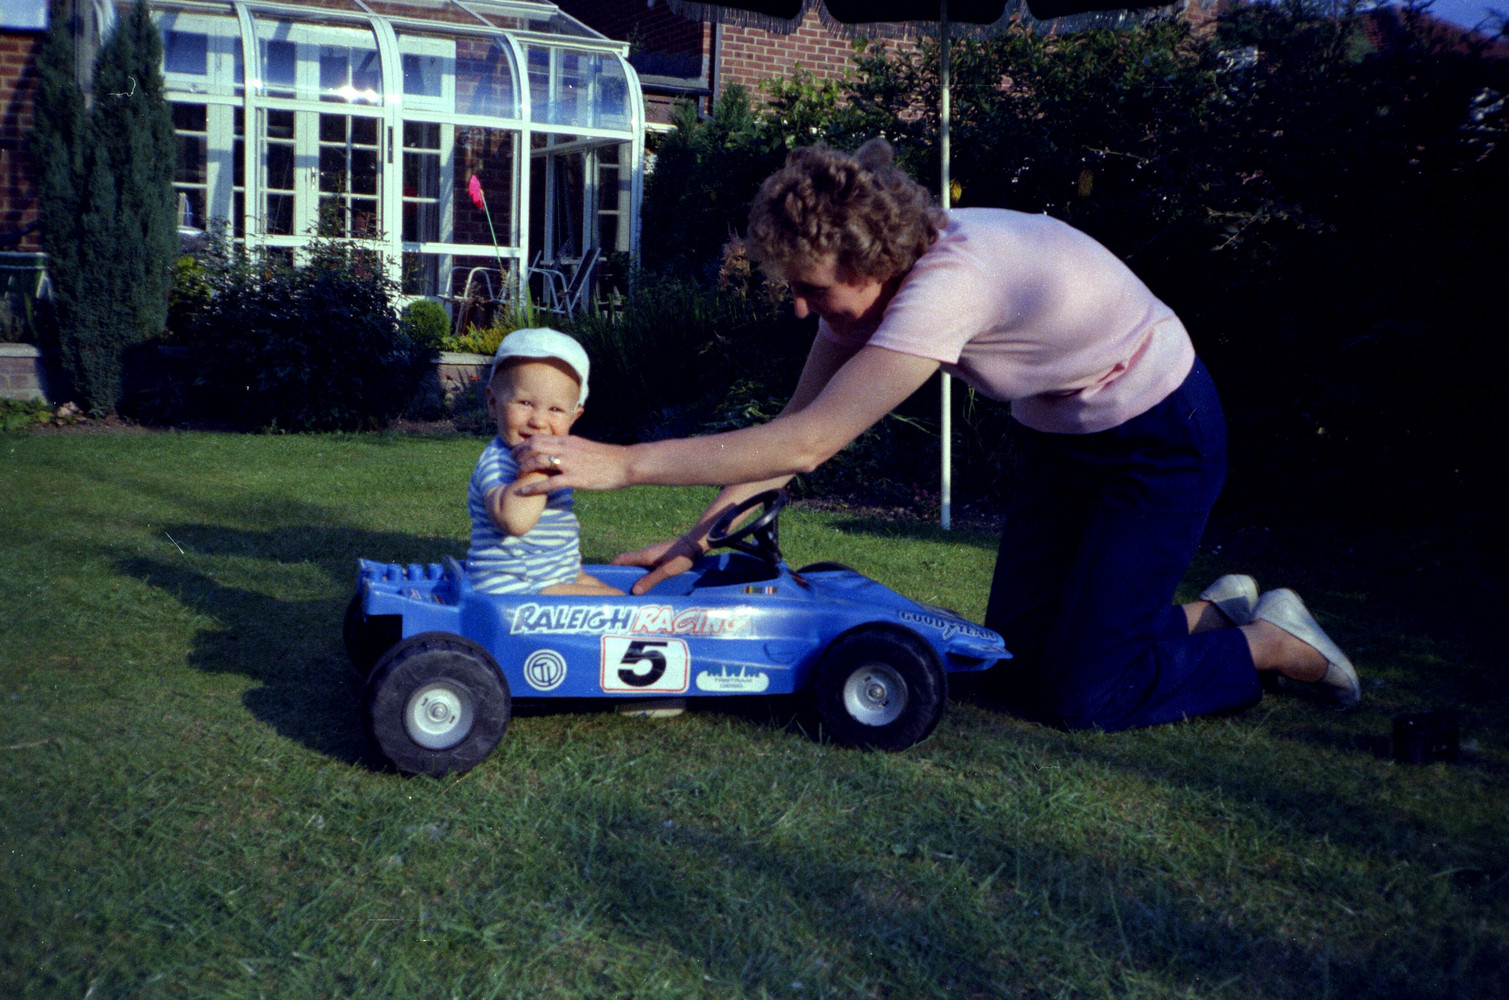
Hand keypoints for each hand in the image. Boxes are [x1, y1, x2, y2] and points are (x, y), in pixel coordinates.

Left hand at [512, 435, 629, 493]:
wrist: (625, 464)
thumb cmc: (609, 458)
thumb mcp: (587, 448)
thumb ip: (572, 449)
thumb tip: (563, 454)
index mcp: (569, 440)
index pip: (541, 438)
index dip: (525, 443)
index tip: (517, 450)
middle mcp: (566, 449)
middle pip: (534, 446)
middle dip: (519, 453)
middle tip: (512, 461)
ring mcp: (569, 463)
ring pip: (538, 462)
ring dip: (524, 468)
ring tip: (518, 475)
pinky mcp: (574, 478)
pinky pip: (548, 483)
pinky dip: (533, 487)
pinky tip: (523, 492)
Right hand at [611, 535, 705, 595]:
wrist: (695, 544)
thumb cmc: (681, 557)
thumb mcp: (666, 571)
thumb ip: (650, 580)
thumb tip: (634, 591)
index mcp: (644, 555)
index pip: (621, 559)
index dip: (611, 567)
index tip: (603, 577)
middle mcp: (645, 554)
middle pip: (627, 563)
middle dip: (620, 574)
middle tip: (615, 589)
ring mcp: (652, 555)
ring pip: (636, 565)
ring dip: (631, 575)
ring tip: (629, 590)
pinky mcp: (659, 558)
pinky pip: (645, 567)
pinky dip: (641, 575)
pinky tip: (646, 585)